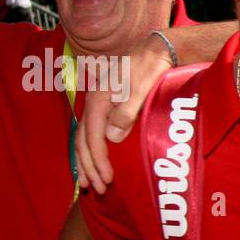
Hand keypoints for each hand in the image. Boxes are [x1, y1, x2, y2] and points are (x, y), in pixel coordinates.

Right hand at [75, 32, 172, 193]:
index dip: (98, 160)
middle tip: (98, 189)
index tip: (107, 179)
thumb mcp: (141, 88)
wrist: (156, 50)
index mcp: (99, 99)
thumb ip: (126, 112)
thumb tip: (111, 138)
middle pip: (83, 141)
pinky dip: (89, 151)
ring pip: (83, 139)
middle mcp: (93, 103)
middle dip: (89, 167)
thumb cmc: (151, 69)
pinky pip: (90, 134)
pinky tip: (93, 164)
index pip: (92, 137)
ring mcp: (97, 105)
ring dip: (86, 163)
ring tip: (89, 184)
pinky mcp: (104, 107)